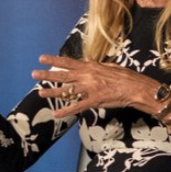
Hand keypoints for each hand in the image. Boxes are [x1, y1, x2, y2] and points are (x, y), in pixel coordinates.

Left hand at [33, 55, 170, 122]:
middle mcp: (87, 77)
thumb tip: (86, 61)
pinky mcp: (94, 101)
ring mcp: (90, 89)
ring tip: (39, 93)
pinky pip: (77, 107)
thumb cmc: (126, 77)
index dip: (55, 60)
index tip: (42, 58)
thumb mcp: (110, 66)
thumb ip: (96, 64)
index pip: (69, 62)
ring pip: (67, 91)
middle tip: (34, 73)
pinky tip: (56, 113)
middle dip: (47, 75)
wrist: (136, 88)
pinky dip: (66, 111)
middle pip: (64, 75)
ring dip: (52, 92)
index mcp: (91, 67)